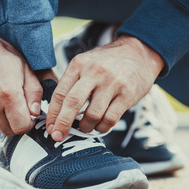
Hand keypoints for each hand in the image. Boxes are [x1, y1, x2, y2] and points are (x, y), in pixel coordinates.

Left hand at [46, 35, 163, 141]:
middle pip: (72, 103)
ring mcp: (112, 83)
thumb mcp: (86, 63)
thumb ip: (72, 83)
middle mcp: (94, 72)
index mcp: (79, 64)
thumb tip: (56, 113)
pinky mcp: (127, 94)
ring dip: (86, 127)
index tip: (49, 128)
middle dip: (63, 124)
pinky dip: (102, 128)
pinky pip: (110, 118)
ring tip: (85, 127)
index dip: (52, 114)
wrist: (139, 52)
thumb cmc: (107, 62)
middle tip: (58, 136)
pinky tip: (100, 126)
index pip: (60, 93)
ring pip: (92, 114)